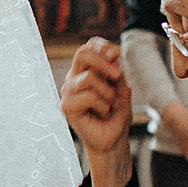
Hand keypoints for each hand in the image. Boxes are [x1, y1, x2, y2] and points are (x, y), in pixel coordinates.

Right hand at [60, 41, 134, 186]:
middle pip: (82, 53)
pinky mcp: (66, 107)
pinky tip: (104, 113)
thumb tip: (111, 53)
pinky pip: (90, 96)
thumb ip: (115, 70)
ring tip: (111, 104)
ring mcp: (68, 93)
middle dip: (105, 63)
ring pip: (89, 76)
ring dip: (107, 91)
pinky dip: (104, 105)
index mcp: (84, 70)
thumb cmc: (116, 114)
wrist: (113, 139)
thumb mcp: (121, 87)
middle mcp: (73, 79)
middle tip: (118, 77)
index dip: (102, 47)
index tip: (116, 57)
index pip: (88, 47)